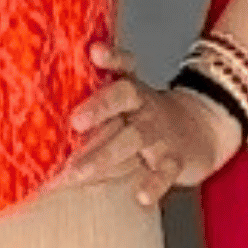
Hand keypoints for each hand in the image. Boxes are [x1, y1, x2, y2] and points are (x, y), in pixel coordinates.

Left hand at [60, 41, 239, 207]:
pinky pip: (165, 171)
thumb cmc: (147, 120)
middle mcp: (144, 106)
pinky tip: (141, 195)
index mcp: (130, 90)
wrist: (204, 130)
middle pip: (123, 97)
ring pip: (134, 138)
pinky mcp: (175, 160)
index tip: (96, 52)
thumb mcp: (126, 105)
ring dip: (105, 155)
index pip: (124, 65)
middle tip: (74, 122)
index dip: (112, 58)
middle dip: (99, 107)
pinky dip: (154, 184)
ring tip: (77, 172)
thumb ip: (95, 106)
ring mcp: (160, 133)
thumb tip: (44, 121)